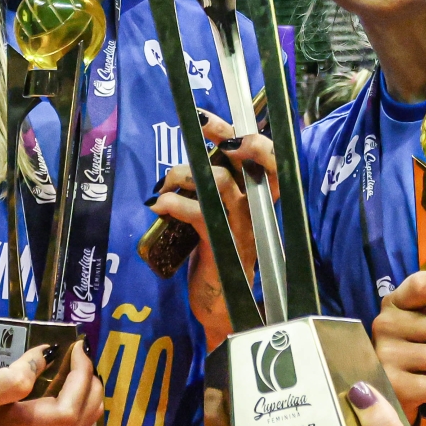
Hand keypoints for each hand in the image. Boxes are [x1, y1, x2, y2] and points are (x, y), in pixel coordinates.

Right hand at [0, 335, 103, 425]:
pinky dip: (76, 413)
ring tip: (91, 375)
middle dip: (84, 382)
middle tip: (82, 355)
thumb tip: (12, 331)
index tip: (44, 347)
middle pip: (61, 415)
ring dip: (90, 400)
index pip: (20, 382)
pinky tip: (77, 395)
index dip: (38, 360)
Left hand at [151, 111, 277, 348]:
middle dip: (224, 134)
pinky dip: (172, 202)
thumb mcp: (219, 218)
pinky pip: (198, 211)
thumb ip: (212, 192)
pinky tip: (156, 206)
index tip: (212, 120)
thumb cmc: (218, 256)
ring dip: (182, 174)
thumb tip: (189, 162)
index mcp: (257, 201)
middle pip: (253, 159)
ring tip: (162, 186)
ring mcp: (242, 226)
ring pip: (218, 180)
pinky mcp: (222, 244)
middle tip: (198, 126)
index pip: (269, 160)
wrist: (222, 305)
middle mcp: (256, 209)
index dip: (249, 135)